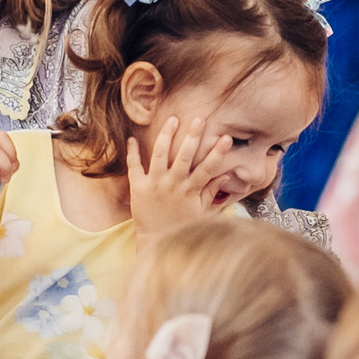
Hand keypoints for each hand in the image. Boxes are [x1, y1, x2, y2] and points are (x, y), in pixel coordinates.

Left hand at [128, 115, 221, 236]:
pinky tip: (131, 138)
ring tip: (172, 119)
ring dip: (166, 135)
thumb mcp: (200, 211)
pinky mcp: (138, 187)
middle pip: (185, 156)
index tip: (226, 138)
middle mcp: (173, 184)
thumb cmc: (180, 225)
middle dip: (192, 136)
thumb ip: (210, 192)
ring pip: (160, 154)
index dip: (218, 153)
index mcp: (190, 191)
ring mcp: (154, 184)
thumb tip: (224, 176)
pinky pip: (134, 165)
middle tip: (199, 119)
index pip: (207, 168)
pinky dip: (132, 151)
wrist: (154, 240)